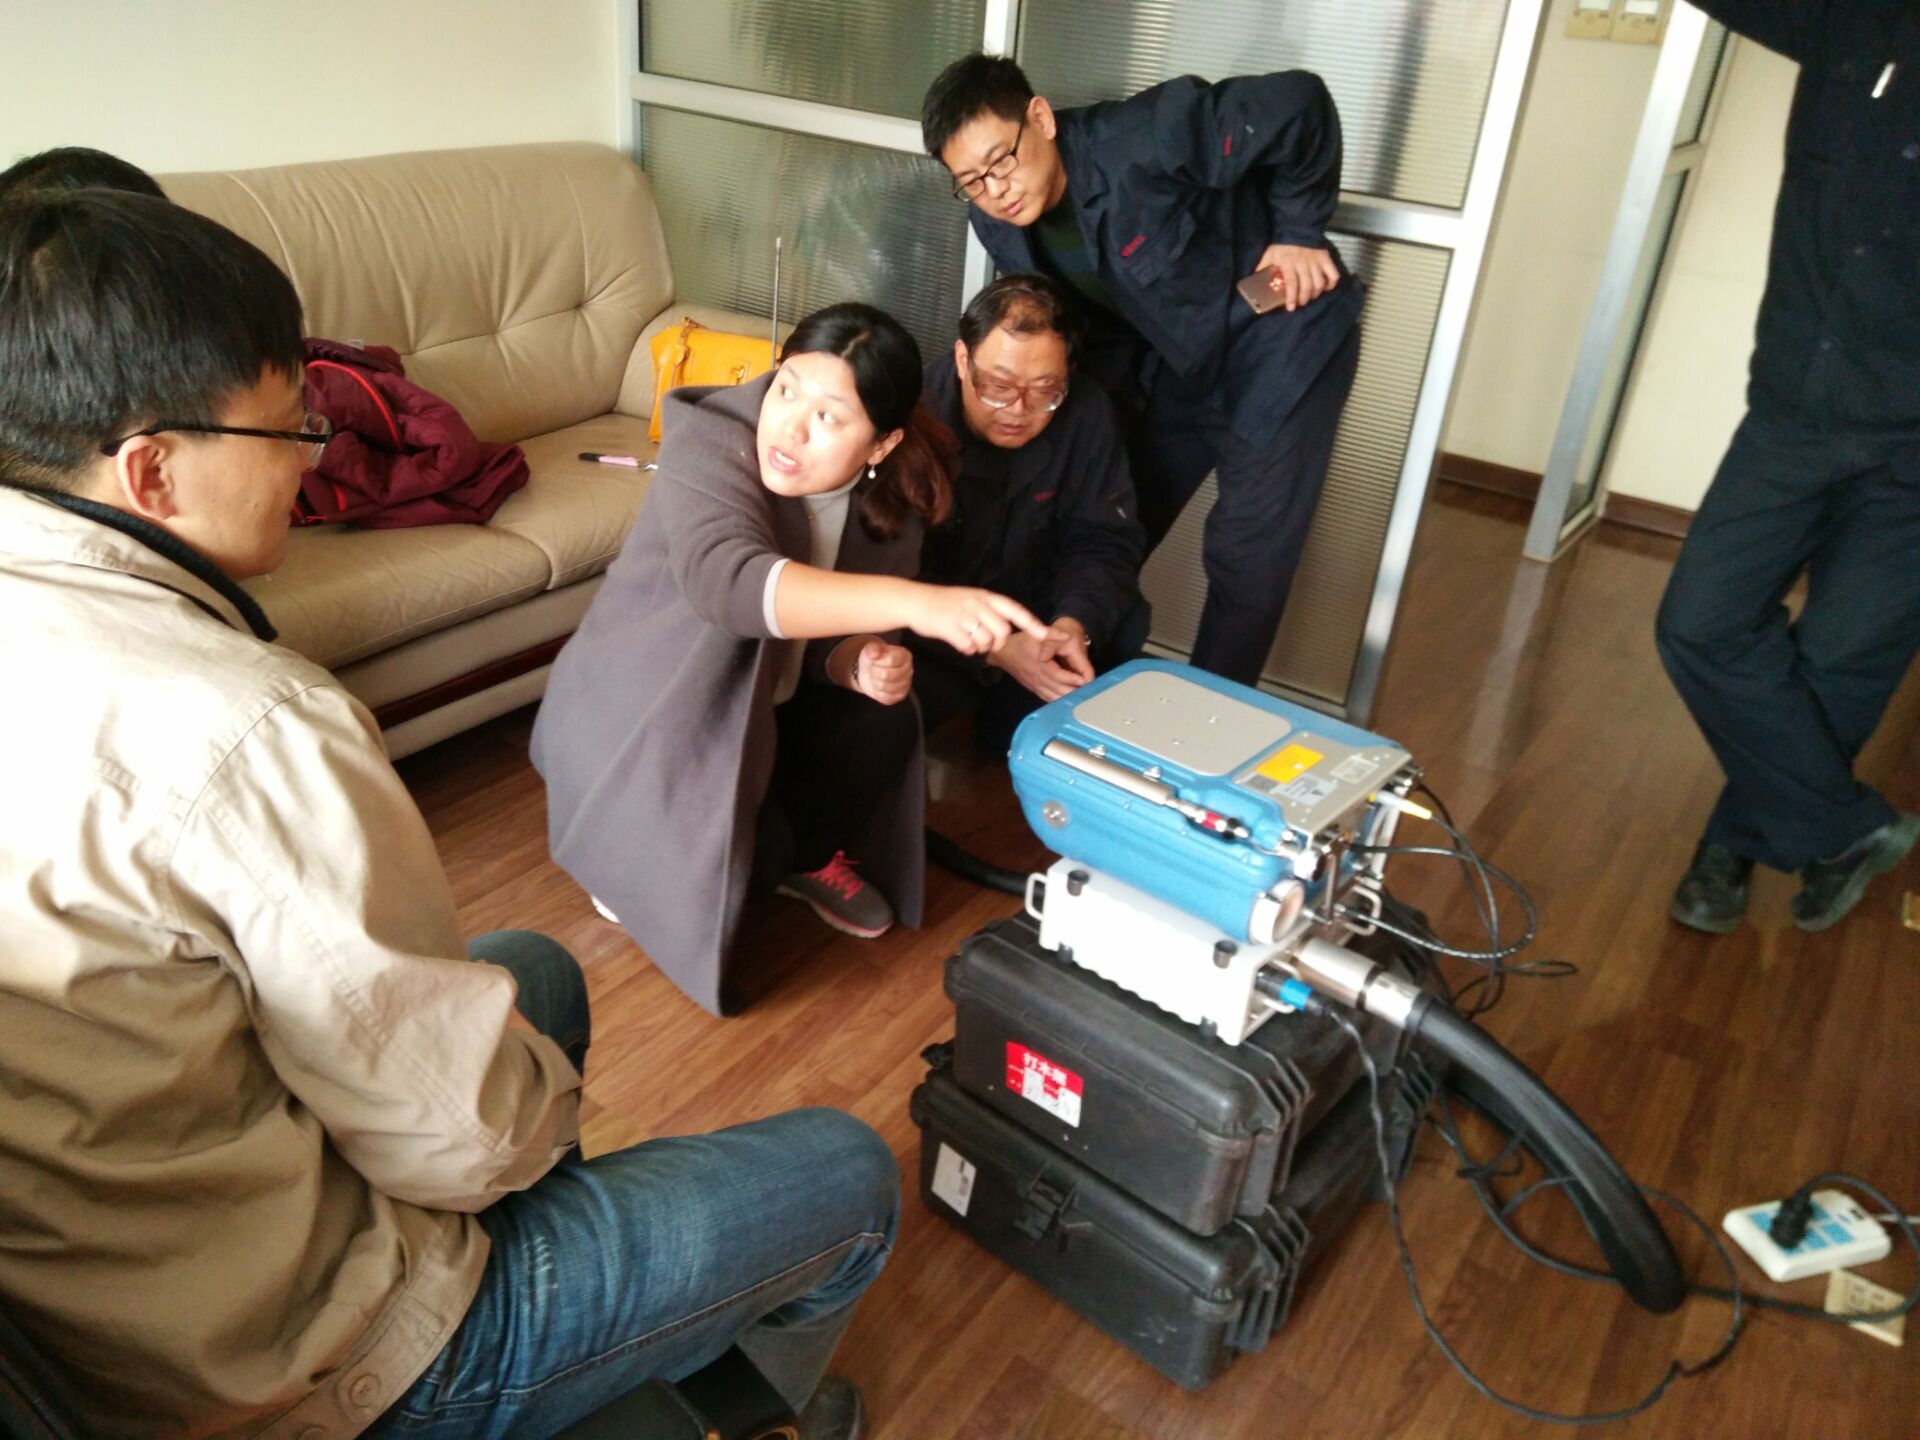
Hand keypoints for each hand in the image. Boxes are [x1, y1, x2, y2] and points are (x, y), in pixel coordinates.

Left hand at [849, 639, 912, 705]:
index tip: (875, 659)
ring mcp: (906, 684)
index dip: (878, 661)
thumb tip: (874, 654)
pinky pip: (885, 697)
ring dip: (874, 682)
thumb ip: (872, 648)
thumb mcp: (871, 648)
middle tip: (873, 669)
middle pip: (886, 675)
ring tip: (876, 676)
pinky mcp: (900, 696)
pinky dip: (877, 692)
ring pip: (884, 687)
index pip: (891, 660)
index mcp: (904, 655)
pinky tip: (878, 685)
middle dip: (874, 672)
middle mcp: (909, 670)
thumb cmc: (874, 657)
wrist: (870, 670)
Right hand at [907, 583, 1051, 656]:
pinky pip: (968, 647)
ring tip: (968, 640)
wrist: (915, 601)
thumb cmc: (944, 603)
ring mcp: (964, 615)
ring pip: (986, 641)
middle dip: (998, 643)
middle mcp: (977, 604)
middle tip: (986, 643)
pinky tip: (958, 643)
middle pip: (1002, 631)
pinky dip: (966, 650)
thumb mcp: (970, 599)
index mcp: (985, 596)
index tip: (1045, 634)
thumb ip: (988, 611)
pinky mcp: (951, 628)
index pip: (1014, 610)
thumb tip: (1003, 632)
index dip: (1031, 623)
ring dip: (979, 647)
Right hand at [990, 620, 1091, 701]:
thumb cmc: (1020, 642)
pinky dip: (1060, 701)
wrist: (1003, 653)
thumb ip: (1052, 633)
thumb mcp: (1036, 633)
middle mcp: (1037, 679)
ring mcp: (1035, 686)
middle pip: (1059, 690)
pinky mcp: (1034, 689)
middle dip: (1075, 691)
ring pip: (1054, 698)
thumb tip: (1067, 635)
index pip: (1058, 676)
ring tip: (1083, 695)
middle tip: (1089, 690)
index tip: (1085, 679)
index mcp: (1039, 665)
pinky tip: (1069, 700)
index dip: (1072, 678)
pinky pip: (1048, 699)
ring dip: (1069, 698)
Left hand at [1256, 243, 1340, 312]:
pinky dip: (1331, 284)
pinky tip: (1325, 288)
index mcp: (1288, 262)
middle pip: (1306, 286)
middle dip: (1304, 298)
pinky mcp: (1325, 258)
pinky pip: (1333, 273)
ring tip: (1310, 297)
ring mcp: (1316, 261)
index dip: (1291, 297)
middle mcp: (1303, 263)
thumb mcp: (1269, 254)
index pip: (1291, 283)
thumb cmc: (1282, 245)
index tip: (1291, 308)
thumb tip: (1253, 280)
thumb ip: (1262, 267)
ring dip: (1315, 293)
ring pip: (1319, 282)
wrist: (1298, 227)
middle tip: (1300, 303)